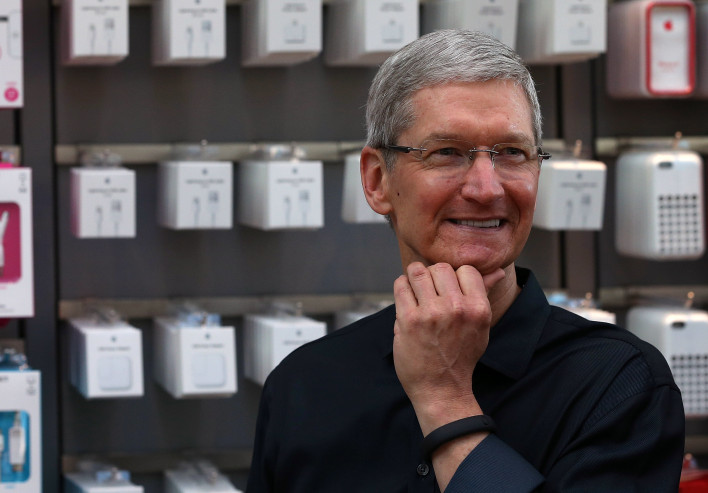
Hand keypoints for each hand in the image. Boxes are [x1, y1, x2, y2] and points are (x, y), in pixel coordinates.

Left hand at [393, 262, 504, 432]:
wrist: (441, 389)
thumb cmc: (461, 355)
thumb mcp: (480, 326)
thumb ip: (483, 294)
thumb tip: (499, 271)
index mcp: (478, 309)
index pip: (467, 269)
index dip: (455, 275)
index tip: (448, 287)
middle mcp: (456, 308)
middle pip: (441, 267)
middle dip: (433, 275)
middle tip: (430, 289)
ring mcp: (431, 313)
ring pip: (418, 271)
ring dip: (414, 277)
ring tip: (415, 288)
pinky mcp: (409, 320)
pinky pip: (401, 286)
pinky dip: (401, 287)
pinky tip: (406, 298)